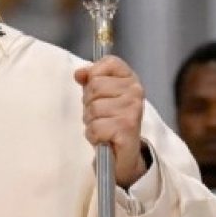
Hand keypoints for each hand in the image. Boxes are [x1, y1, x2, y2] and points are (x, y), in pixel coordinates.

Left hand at [75, 55, 146, 187]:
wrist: (123, 154)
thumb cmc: (111, 121)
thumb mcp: (100, 96)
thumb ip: (91, 79)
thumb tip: (80, 73)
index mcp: (130, 79)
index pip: (109, 62)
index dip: (94, 75)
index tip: (97, 91)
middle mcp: (135, 92)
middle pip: (94, 86)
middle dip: (89, 103)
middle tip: (100, 115)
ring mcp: (133, 110)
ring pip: (93, 108)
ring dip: (91, 121)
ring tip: (103, 127)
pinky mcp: (127, 128)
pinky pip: (95, 127)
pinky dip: (93, 135)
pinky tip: (104, 138)